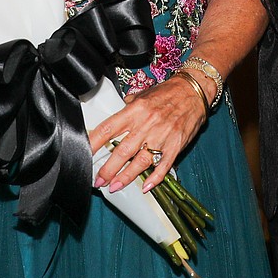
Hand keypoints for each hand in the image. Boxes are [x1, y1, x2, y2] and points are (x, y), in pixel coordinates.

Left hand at [88, 74, 207, 194]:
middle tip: (98, 180)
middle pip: (122, 151)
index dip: (93, 143)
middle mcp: (146, 124)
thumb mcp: (144, 94)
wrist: (194, 91)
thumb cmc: (168, 92)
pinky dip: (154, 178)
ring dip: (126, 177)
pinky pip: (163, 166)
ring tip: (114, 187)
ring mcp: (162, 136)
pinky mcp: (176, 145)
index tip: (84, 154)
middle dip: (108, 169)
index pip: (108, 129)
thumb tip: (116, 111)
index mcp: (135, 110)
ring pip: (140, 162)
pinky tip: (145, 187)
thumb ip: (128, 105)